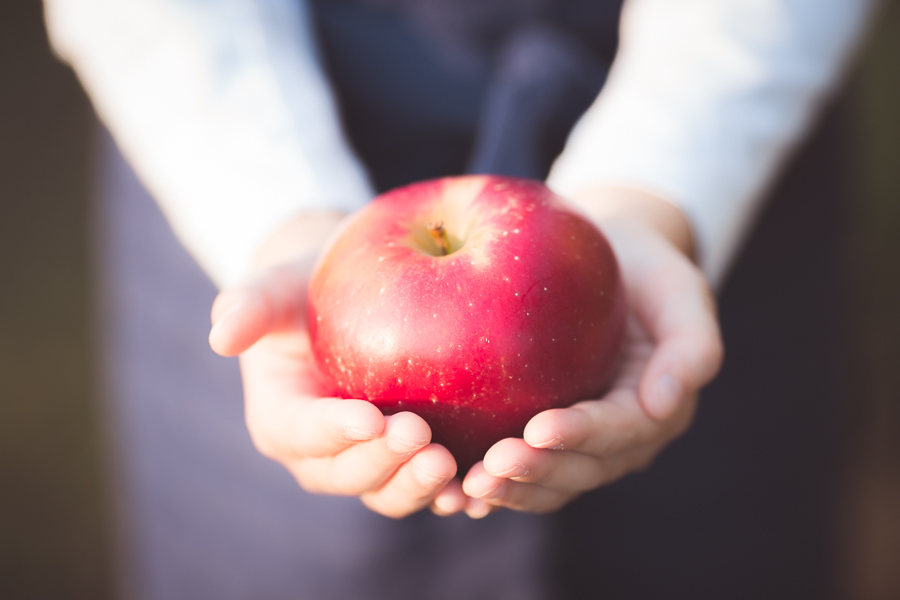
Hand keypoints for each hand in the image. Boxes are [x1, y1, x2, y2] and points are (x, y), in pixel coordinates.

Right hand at [208, 213, 462, 518]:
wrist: (342, 298)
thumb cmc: (303, 288)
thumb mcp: (272, 286)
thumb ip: (248, 305)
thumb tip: (221, 335)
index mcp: (282, 419)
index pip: (301, 432)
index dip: (332, 431)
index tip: (368, 416)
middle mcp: (322, 453)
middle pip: (347, 474)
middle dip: (382, 463)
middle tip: (421, 435)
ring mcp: (368, 460)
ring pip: (389, 491)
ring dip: (417, 486)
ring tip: (451, 463)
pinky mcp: (408, 458)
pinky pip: (427, 482)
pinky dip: (453, 488)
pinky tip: (484, 479)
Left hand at [447, 188, 723, 515]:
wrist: (611, 261)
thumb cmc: (647, 271)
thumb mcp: (681, 291)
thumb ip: (691, 345)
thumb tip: (665, 404)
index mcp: (653, 410)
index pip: (619, 430)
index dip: (581, 435)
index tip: (539, 429)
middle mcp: (617, 439)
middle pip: (579, 469)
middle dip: (537, 474)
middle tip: (489, 469)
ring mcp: (578, 444)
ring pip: (548, 482)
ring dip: (510, 490)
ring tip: (467, 490)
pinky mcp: (542, 437)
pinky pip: (519, 468)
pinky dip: (491, 484)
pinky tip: (453, 491)